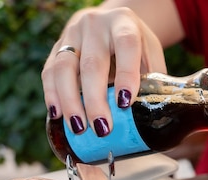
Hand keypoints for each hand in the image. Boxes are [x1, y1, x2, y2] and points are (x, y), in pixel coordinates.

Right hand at [41, 7, 166, 136]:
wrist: (111, 23)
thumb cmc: (136, 47)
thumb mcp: (150, 55)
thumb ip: (154, 81)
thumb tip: (158, 120)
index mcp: (125, 24)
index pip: (126, 46)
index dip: (126, 75)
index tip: (125, 104)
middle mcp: (96, 25)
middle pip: (92, 63)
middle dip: (96, 100)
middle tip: (102, 128)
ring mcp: (72, 34)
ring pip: (64, 67)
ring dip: (70, 101)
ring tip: (78, 128)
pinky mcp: (56, 46)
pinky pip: (49, 71)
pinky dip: (52, 94)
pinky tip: (57, 115)